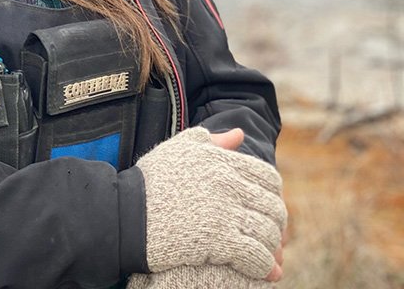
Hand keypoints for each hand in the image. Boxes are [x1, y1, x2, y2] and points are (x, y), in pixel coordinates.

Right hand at [136, 127, 286, 279]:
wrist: (128, 212)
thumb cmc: (151, 180)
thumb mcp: (178, 149)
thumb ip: (211, 140)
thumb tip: (239, 134)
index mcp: (220, 160)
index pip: (267, 177)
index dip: (272, 193)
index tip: (265, 206)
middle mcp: (227, 183)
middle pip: (272, 205)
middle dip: (276, 222)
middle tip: (270, 233)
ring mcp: (224, 212)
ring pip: (268, 232)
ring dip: (272, 246)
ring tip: (268, 254)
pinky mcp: (219, 240)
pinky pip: (256, 254)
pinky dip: (265, 265)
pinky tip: (263, 270)